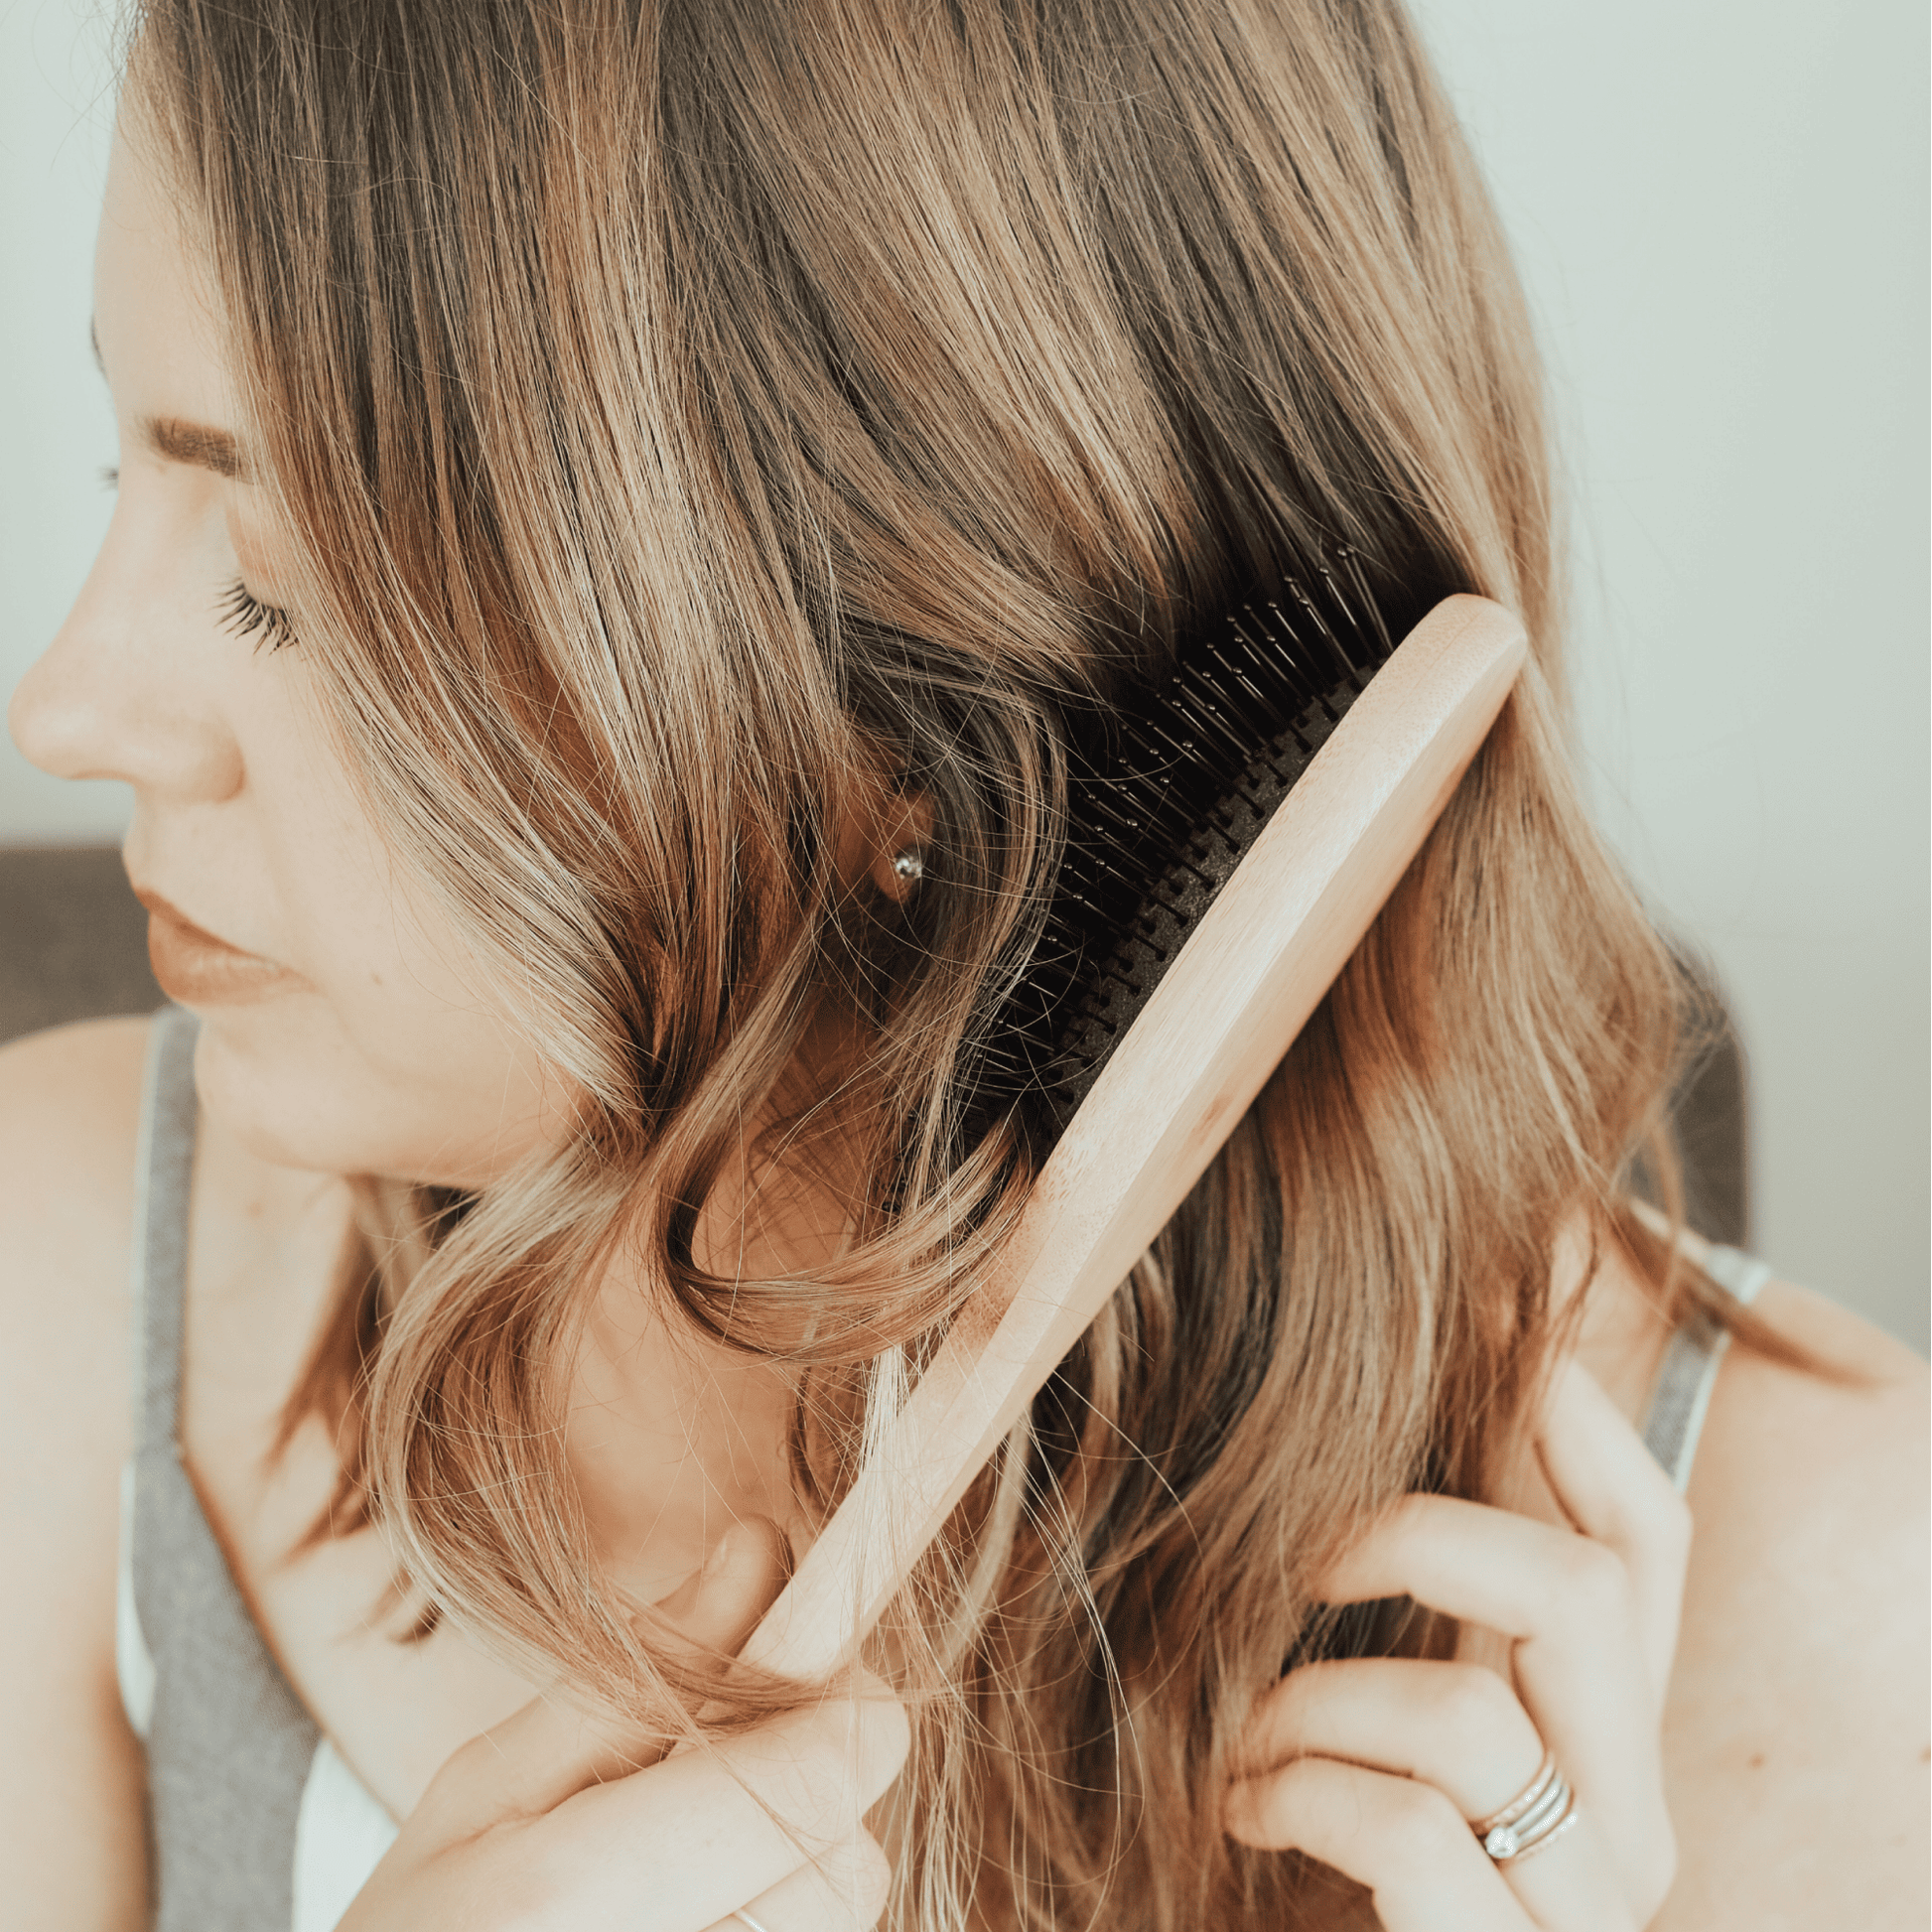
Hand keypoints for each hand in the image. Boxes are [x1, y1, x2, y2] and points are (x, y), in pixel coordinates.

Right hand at [339, 1520, 907, 1931]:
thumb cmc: (421, 1930)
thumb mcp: (489, 1785)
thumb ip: (637, 1673)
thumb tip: (762, 1547)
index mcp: (564, 1899)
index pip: (813, 1779)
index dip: (840, 1703)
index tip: (806, 1660)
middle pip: (848, 1863)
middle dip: (811, 1796)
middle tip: (717, 1776)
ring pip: (842, 1918)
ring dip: (797, 1868)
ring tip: (691, 1866)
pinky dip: (779, 1917)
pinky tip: (696, 1911)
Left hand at [1224, 1358, 1689, 1929]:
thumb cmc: (1337, 1846)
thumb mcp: (1382, 1693)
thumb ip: (1411, 1589)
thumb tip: (1373, 1398)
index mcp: (1610, 1722)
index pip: (1649, 1533)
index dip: (1566, 1410)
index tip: (1459, 1328)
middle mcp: (1633, 1812)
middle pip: (1582, 1588)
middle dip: (1412, 1535)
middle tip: (1300, 1563)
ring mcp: (1582, 1906)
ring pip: (1471, 1712)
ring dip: (1309, 1701)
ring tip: (1246, 1740)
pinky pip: (1407, 1831)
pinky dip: (1293, 1795)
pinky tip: (1243, 1813)